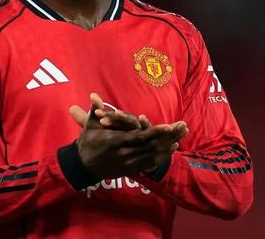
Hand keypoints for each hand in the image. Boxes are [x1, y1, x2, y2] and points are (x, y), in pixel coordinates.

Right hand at [68, 94, 188, 177]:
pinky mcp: (129, 170)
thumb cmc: (87, 143)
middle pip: (150, 146)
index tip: (168, 126)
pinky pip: (149, 164)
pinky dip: (161, 156)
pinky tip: (170, 149)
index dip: (155, 132)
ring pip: (152, 156)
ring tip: (181, 136)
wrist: (82, 167)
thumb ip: (94, 110)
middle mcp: (124, 154)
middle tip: (182, 127)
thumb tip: (93, 95)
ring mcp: (128, 164)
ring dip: (168, 146)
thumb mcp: (89, 126)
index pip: (139, 137)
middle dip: (168, 137)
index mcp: (115, 141)